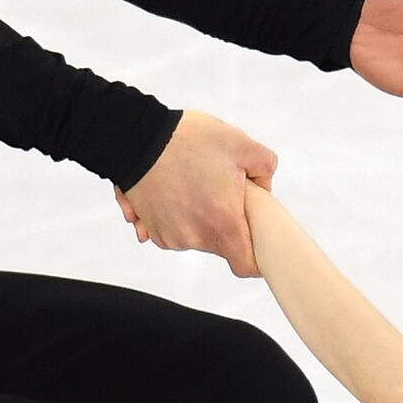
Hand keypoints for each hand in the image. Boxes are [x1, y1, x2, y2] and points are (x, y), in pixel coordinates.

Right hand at [116, 109, 277, 275]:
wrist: (137, 137)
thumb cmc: (188, 140)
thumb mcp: (241, 144)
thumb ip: (265, 168)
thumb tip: (263, 188)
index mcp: (222, 224)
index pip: (247, 265)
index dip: (257, 258)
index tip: (257, 243)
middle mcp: (195, 237)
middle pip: (221, 245)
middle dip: (225, 222)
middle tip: (219, 189)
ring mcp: (170, 235)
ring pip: (196, 235)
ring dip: (198, 216)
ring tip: (192, 183)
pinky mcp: (150, 228)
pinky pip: (172, 229)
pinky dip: (175, 214)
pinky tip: (173, 189)